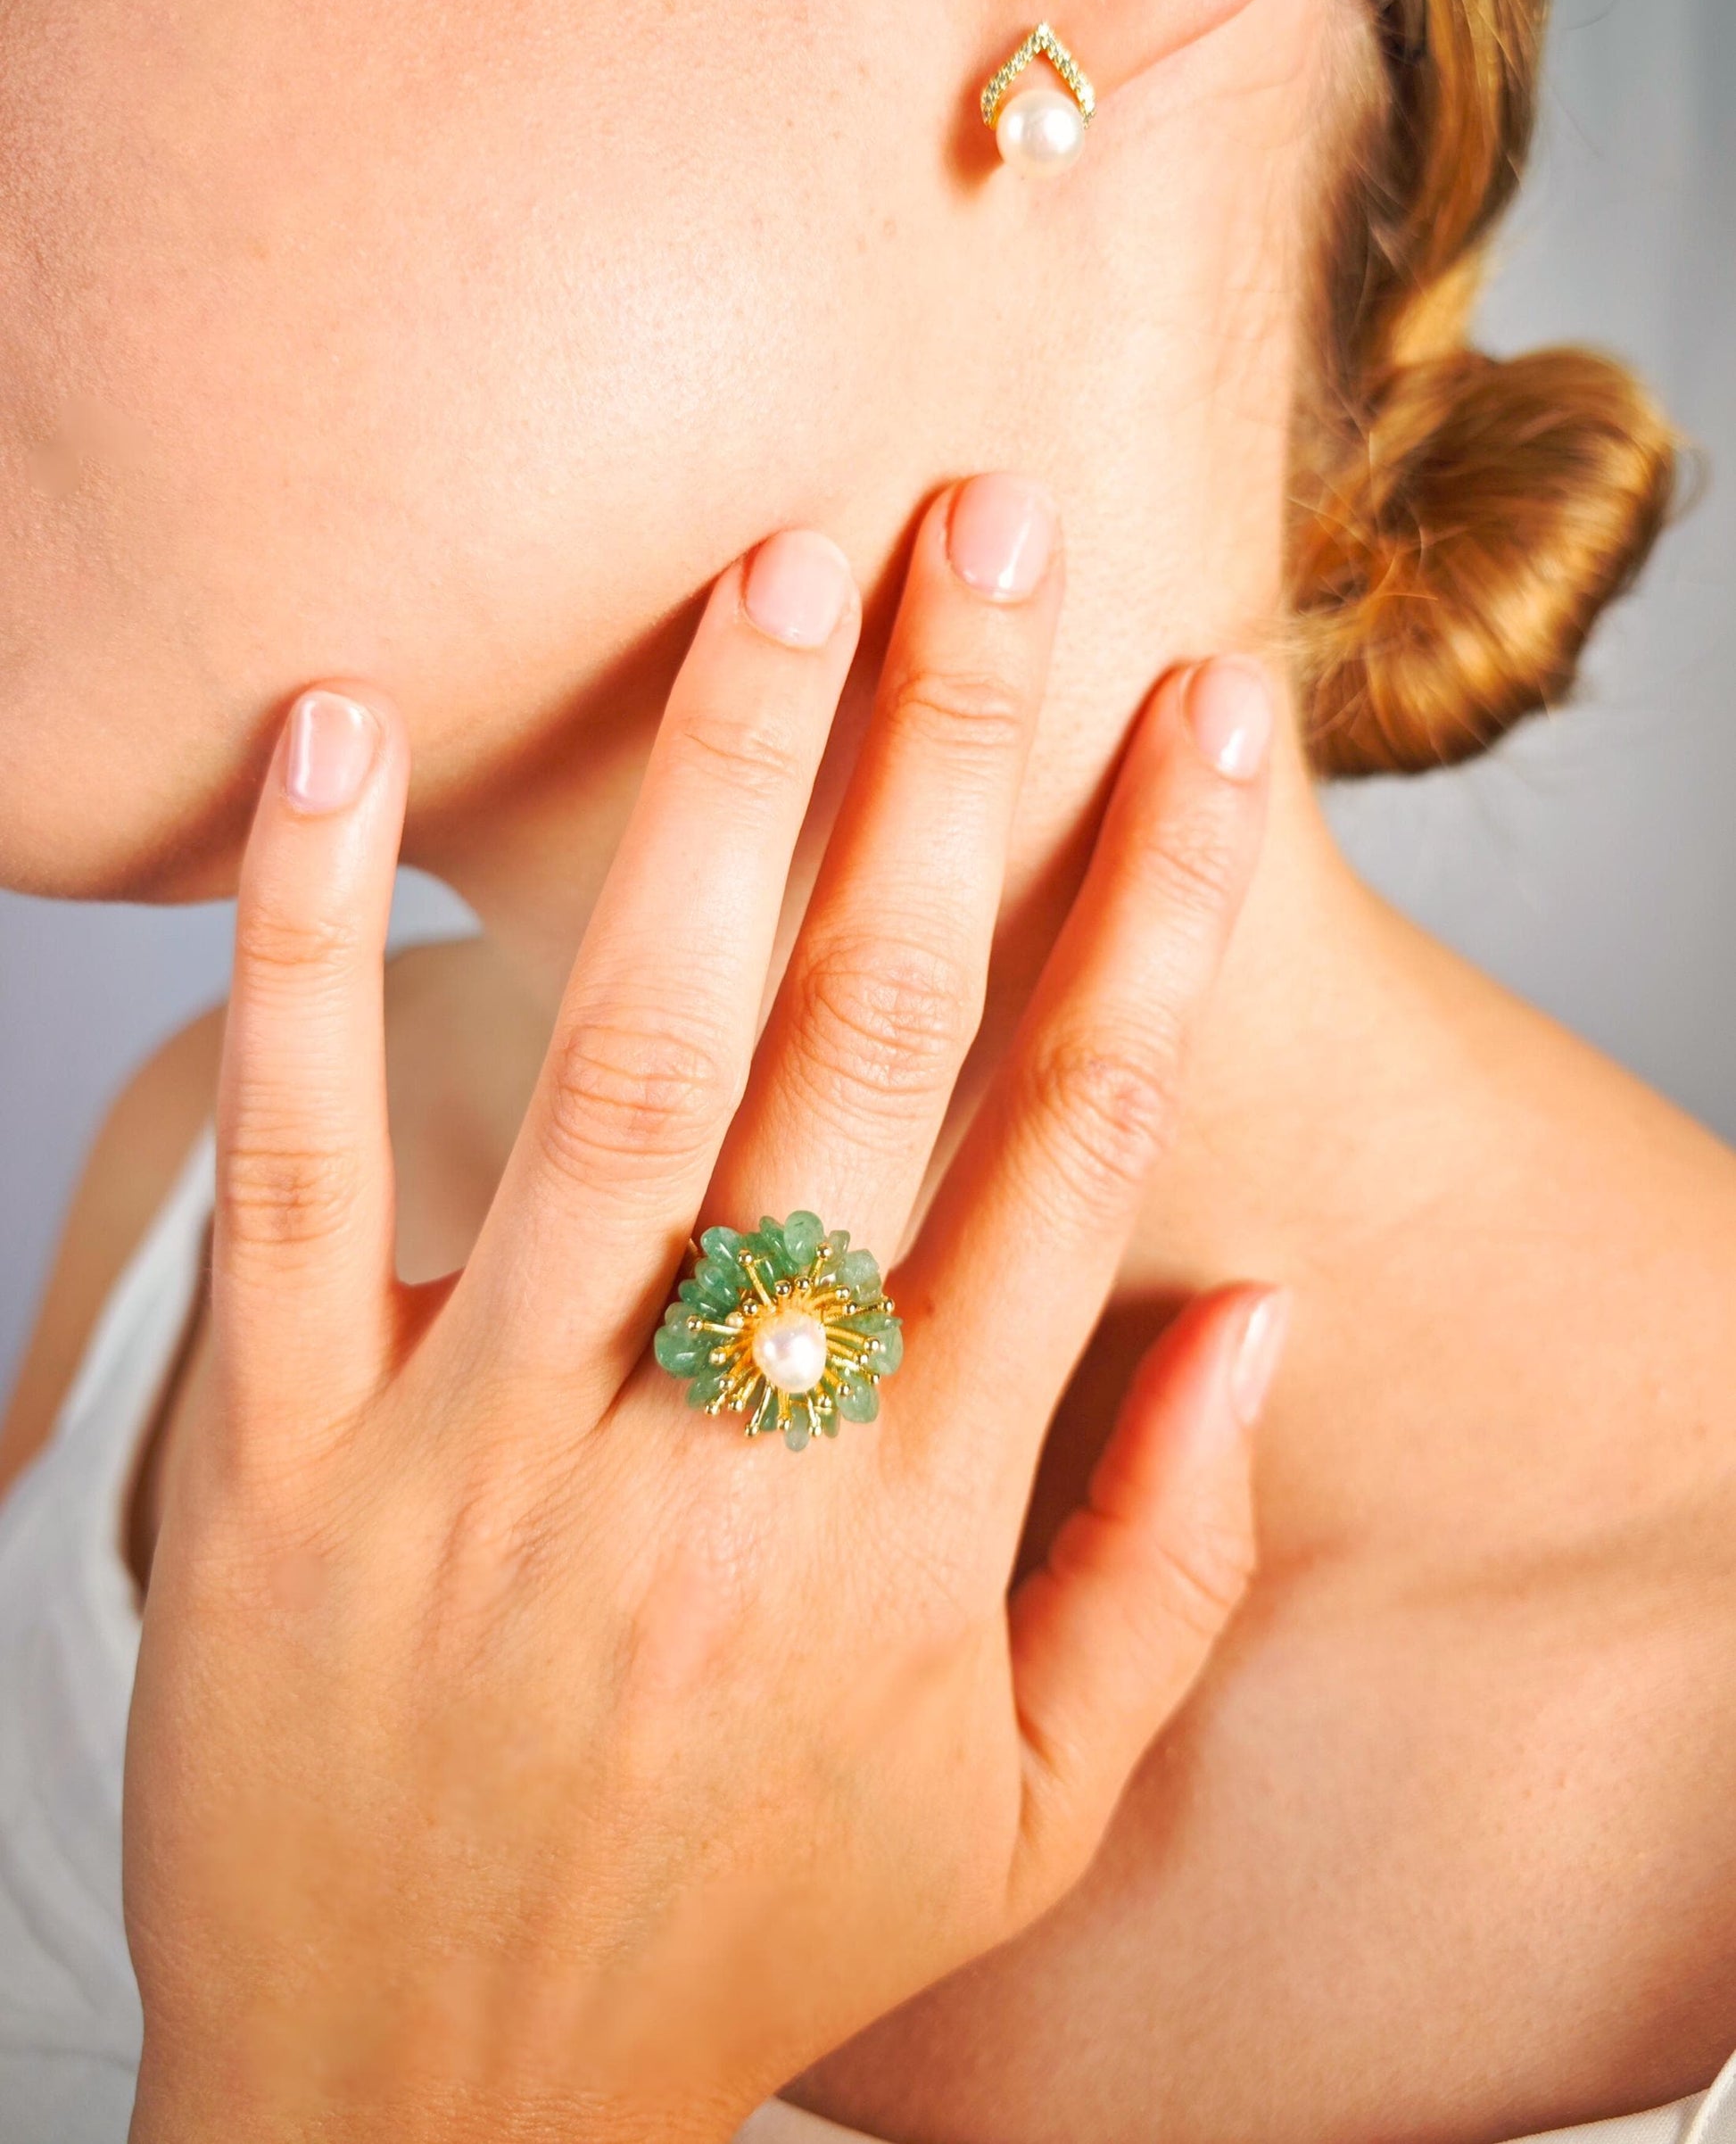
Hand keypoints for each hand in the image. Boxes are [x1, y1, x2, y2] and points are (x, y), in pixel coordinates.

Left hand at [124, 475, 1280, 2141]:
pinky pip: (295, 1165)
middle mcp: (724, 1452)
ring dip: (705, 796)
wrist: (427, 2116)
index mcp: (914, 1526)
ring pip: (621, 1061)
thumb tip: (1262, 1311)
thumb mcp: (1020, 1809)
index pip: (1075, 1147)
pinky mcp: (279, 1458)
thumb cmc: (739, 1933)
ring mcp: (489, 1443)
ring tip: (771, 575)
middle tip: (987, 530)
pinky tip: (336, 737)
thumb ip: (1167, 1561)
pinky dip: (311, 938)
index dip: (1155, 908)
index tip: (1205, 721)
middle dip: (945, 764)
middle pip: (867, 1045)